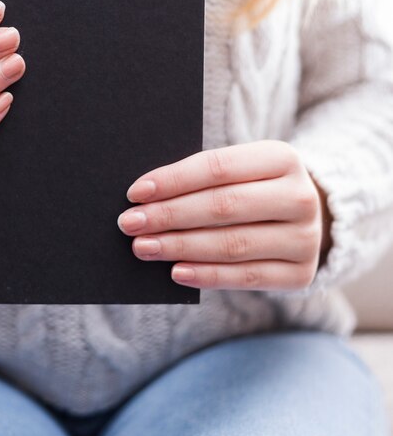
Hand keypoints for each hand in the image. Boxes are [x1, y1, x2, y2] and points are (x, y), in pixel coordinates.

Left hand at [117, 140, 331, 290]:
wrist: (303, 218)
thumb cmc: (252, 188)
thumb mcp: (238, 170)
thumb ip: (201, 179)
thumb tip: (145, 198)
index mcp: (282, 158)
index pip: (217, 168)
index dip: (173, 180)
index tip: (135, 193)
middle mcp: (300, 196)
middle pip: (223, 206)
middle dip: (169, 215)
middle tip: (130, 224)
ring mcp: (305, 238)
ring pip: (232, 244)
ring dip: (180, 247)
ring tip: (144, 247)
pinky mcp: (300, 273)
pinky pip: (247, 277)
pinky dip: (207, 275)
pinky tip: (176, 272)